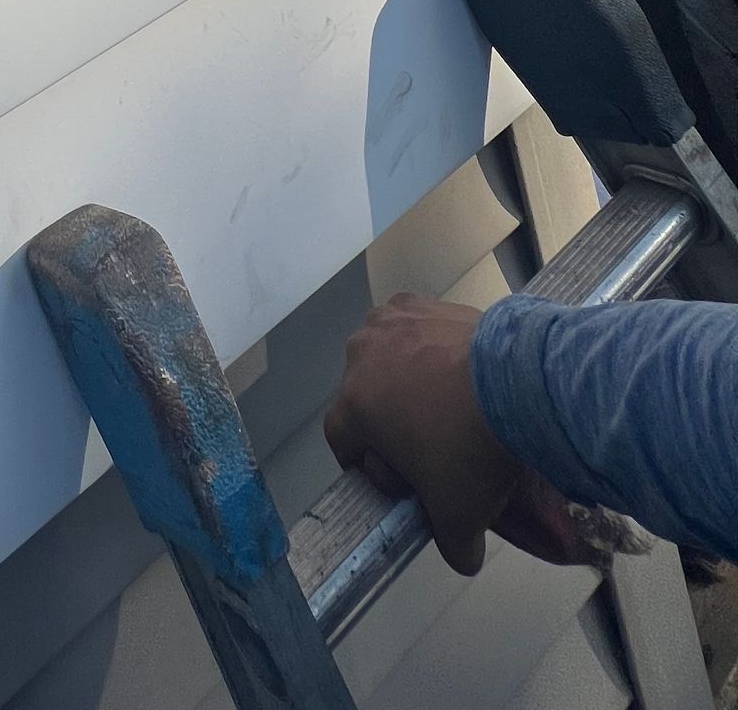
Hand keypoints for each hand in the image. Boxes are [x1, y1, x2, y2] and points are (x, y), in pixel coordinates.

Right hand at [325, 295, 595, 575]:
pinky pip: (415, 331)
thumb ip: (451, 545)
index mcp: (354, 405)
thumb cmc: (470, 449)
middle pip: (365, 398)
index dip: (371, 469)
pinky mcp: (424, 303)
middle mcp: (360, 355)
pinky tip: (463, 372)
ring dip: (409, 382)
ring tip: (453, 407)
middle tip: (436, 449)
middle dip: (393, 425)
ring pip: (387, 360)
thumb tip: (463, 558)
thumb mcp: (459, 516)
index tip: (406, 484)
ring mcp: (391, 321)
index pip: (342, 442)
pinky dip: (430, 350)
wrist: (518, 383)